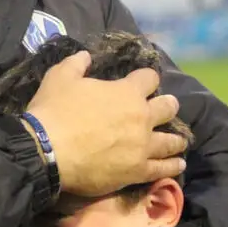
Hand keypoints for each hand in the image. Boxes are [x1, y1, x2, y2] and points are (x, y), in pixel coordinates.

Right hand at [25, 51, 186, 196]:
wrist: (47, 150)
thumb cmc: (54, 111)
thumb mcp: (60, 77)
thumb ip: (76, 64)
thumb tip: (86, 56)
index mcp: (127, 92)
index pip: (149, 78)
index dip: (147, 78)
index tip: (146, 81)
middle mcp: (142, 117)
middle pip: (168, 108)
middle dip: (168, 105)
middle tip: (168, 107)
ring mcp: (142, 146)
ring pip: (170, 141)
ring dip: (176, 139)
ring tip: (180, 141)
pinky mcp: (137, 170)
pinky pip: (162, 169)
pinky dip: (172, 166)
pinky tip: (178, 164)